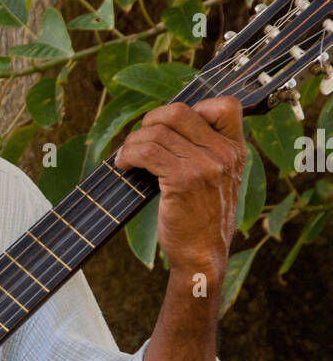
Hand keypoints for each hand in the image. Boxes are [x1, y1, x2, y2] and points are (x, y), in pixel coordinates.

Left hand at [113, 96, 245, 284]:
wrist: (202, 255)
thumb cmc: (202, 218)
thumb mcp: (217, 179)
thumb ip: (203, 150)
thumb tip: (161, 122)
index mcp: (235, 149)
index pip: (225, 105)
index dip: (193, 108)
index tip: (173, 129)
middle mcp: (225, 154)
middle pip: (179, 111)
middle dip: (150, 121)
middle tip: (140, 141)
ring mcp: (206, 166)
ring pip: (157, 131)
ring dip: (132, 142)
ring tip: (127, 157)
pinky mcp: (184, 180)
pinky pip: (147, 152)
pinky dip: (128, 155)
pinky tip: (124, 165)